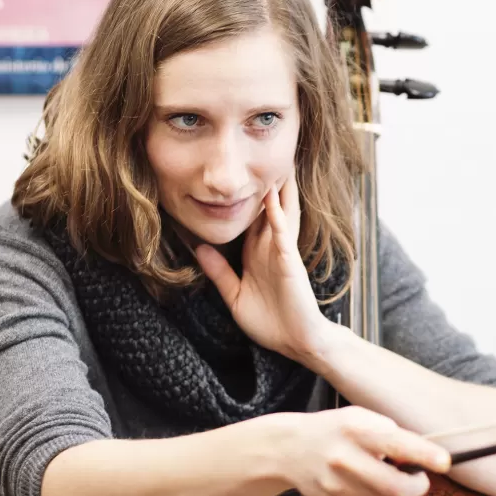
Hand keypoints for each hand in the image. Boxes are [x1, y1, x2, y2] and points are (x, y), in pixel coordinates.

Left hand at [194, 171, 330, 361]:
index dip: (243, 196)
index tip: (232, 174)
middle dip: (266, 181)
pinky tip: (272, 199)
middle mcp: (271, 247)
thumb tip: (199, 248)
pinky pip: (283, 235)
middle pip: (269, 207)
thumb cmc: (271, 322)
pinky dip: (278, 216)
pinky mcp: (290, 263)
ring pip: (281, 213)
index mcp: (258, 253)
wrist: (296, 344)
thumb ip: (219, 272)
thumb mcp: (235, 295)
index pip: (249, 218)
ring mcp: (283, 253)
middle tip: (259, 152)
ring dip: (278, 189)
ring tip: (277, 162)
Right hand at [267, 406, 451, 495]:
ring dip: (395, 491)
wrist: (288, 450)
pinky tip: (360, 482)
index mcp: (353, 430)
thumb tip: (419, 456)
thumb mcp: (358, 418)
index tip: (444, 461)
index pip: (395, 444)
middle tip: (420, 479)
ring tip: (382, 474)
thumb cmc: (332, 431)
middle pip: (395, 486)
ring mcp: (337, 487)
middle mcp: (344, 459)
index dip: (424, 454)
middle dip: (417, 486)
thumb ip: (389, 434)